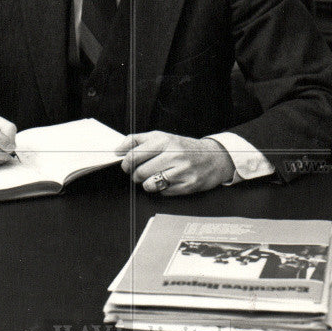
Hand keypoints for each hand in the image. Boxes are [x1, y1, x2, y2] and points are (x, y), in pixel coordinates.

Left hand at [116, 132, 234, 194]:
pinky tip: (169, 181)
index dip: (126, 163)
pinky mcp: (188, 186)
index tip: (127, 164)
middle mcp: (174, 155)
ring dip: (148, 183)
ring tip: (155, 176)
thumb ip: (137, 140)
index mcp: (165, 141)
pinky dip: (161, 189)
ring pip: (150, 185)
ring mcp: (182, 171)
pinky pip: (163, 193)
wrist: (213, 157)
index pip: (134, 155)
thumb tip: (117, 150)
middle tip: (141, 172)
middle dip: (136, 175)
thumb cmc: (184, 147)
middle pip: (140, 172)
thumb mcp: (161, 137)